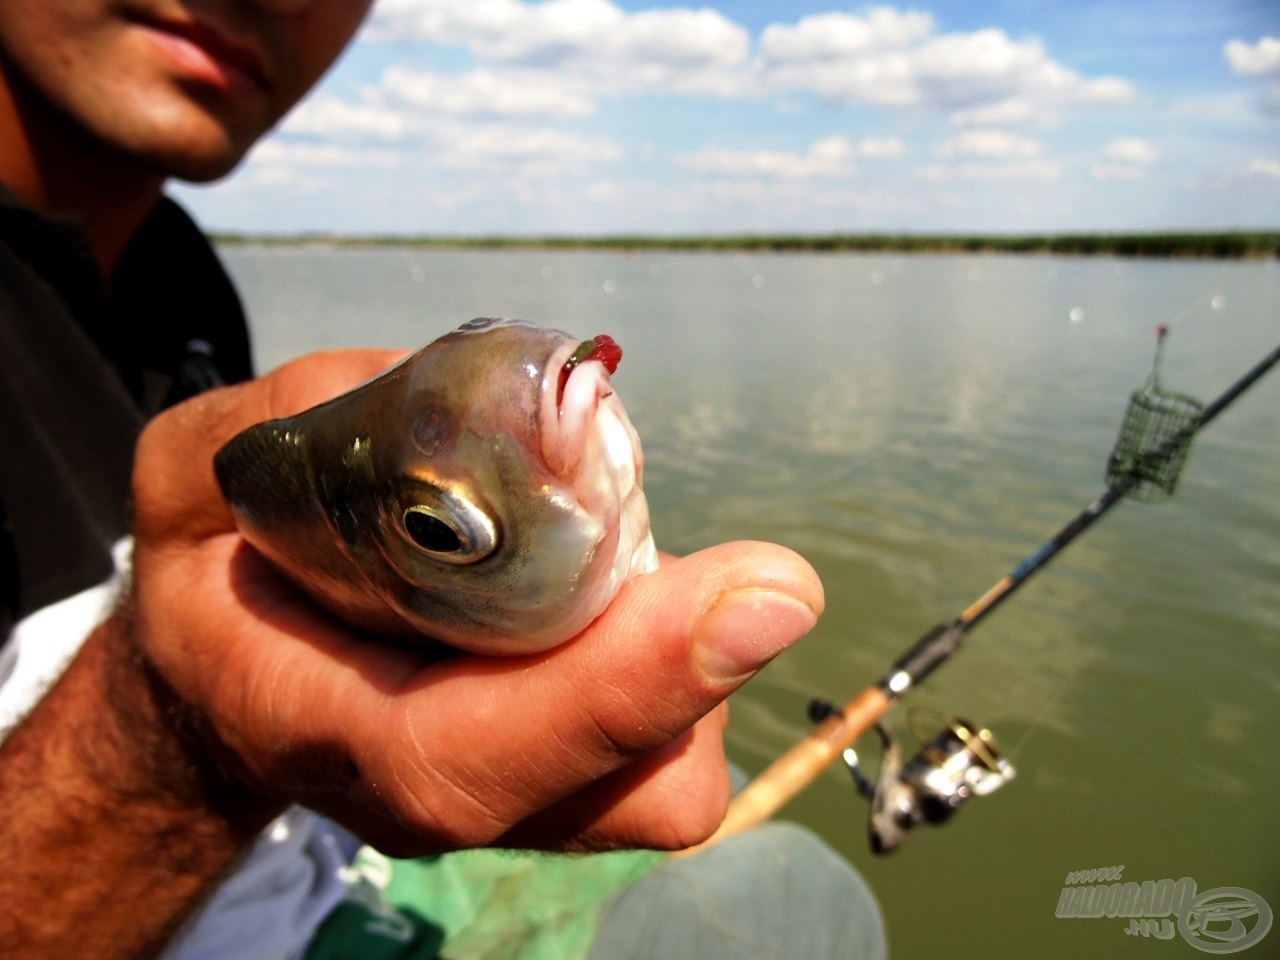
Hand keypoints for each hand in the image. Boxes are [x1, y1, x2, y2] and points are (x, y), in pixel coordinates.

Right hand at [129, 349, 824, 855]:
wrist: (229, 684)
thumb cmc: (215, 573)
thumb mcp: (193, 474)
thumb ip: (292, 419)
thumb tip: (493, 396)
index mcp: (320, 724)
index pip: (474, 750)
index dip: (621, 680)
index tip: (766, 591)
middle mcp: (426, 794)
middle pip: (623, 781)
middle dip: (697, 658)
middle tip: (717, 559)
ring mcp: (505, 802)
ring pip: (667, 776)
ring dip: (691, 656)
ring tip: (616, 563)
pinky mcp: (563, 786)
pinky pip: (669, 754)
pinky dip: (682, 666)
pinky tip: (620, 597)